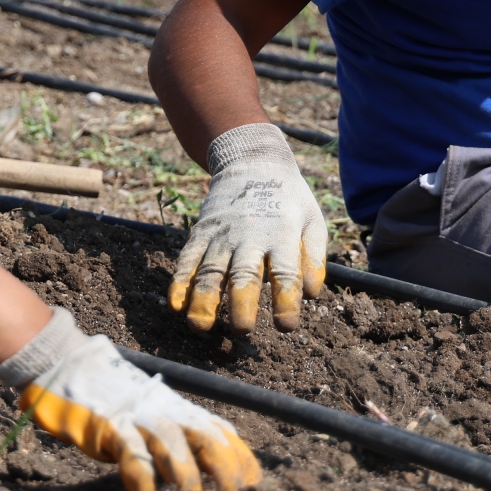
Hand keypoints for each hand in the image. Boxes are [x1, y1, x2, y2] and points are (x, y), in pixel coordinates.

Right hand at [0, 312, 260, 490]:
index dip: (240, 455)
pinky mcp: (108, 424)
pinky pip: (128, 448)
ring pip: (170, 439)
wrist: (67, 367)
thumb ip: (171, 443)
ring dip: (184, 468)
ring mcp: (136, 415)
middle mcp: (163, 410)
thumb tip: (197, 479)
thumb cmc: (110, 401)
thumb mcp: (148, 420)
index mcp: (176, 409)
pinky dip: (139, 471)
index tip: (256, 482)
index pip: (218, 430)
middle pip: (204, 433)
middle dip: (223, 463)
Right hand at [169, 123, 326, 333]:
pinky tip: (176, 305)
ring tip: (200, 326)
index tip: (287, 326)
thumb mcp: (312, 221)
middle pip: (244, 273)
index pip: (286, 271)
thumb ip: (314, 257)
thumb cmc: (288, 200)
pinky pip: (187, 259)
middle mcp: (250, 236)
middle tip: (241, 330)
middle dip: (241, 303)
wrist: (253, 160)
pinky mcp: (201, 232)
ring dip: (204, 299)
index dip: (286, 300)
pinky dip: (179, 282)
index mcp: (282, 235)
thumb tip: (312, 294)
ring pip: (210, 270)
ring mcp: (221, 234)